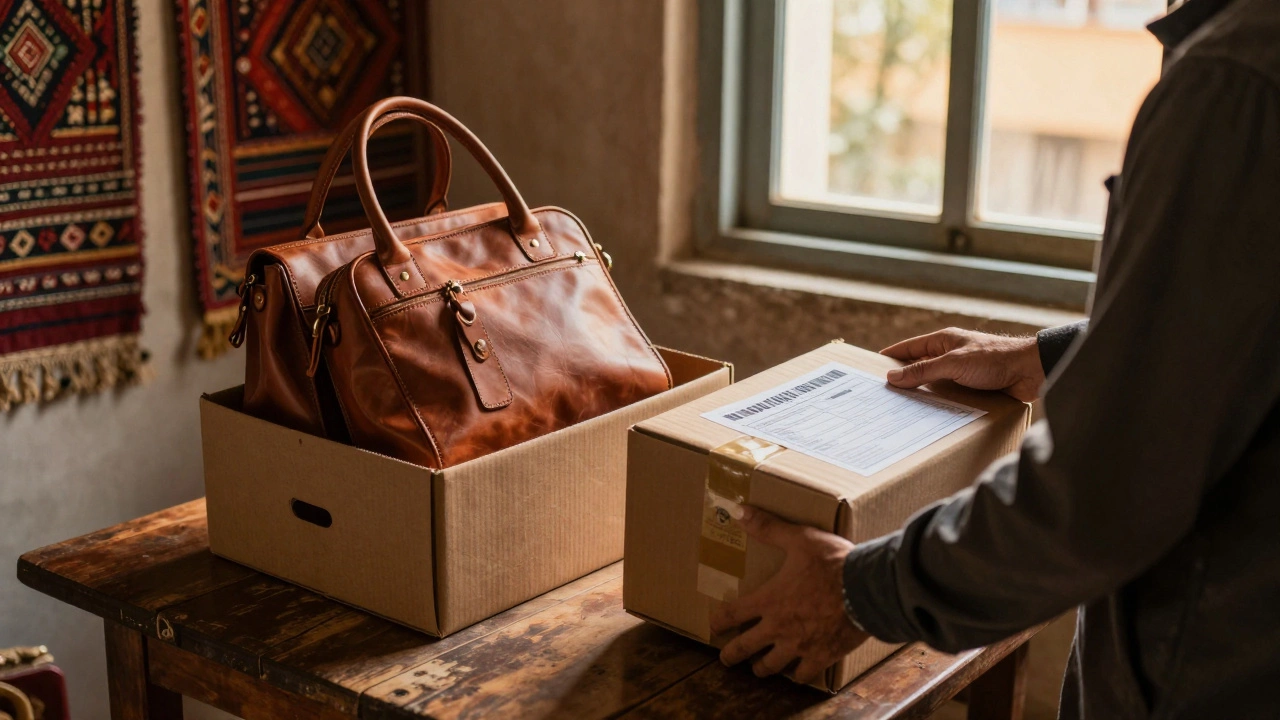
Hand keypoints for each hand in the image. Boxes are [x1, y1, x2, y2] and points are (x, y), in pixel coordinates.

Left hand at [709, 507, 868, 682]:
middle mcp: (779, 628)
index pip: (732, 615)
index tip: (712, 626)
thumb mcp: (800, 538)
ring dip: (762, 667)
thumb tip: (739, 510)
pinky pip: (803, 674)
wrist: (868, 589)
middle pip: (745, 648)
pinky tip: (797, 672)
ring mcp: (799, 646)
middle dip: (732, 655)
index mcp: (769, 600)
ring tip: (759, 668)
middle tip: (726, 659)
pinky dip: (798, 675)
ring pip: (771, 666)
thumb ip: (769, 528)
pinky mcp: (822, 656)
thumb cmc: (833, 563)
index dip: (718, 622)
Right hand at [881, 327, 1043, 401]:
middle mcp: (951, 355)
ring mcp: (962, 373)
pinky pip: (950, 398)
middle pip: (919, 368)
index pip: (909, 348)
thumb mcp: (953, 363)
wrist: (1031, 371)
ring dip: (922, 396)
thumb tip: (892, 377)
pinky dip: (940, 406)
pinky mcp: (973, 389)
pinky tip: (929, 418)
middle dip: (903, 380)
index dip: (890, 358)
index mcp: (944, 341)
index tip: (871, 368)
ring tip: (902, 411)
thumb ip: (923, 370)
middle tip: (882, 396)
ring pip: (934, 385)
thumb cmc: (995, 358)